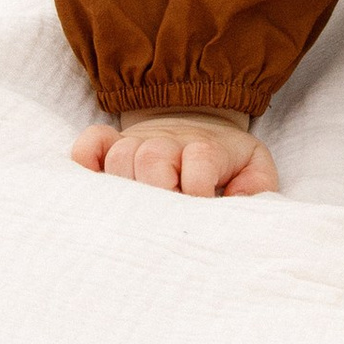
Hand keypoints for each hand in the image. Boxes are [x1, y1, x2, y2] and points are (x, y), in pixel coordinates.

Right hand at [71, 113, 279, 196]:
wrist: (198, 124)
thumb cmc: (226, 161)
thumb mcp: (254, 167)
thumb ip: (257, 187)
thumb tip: (238, 209)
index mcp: (206, 147)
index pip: (200, 160)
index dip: (199, 190)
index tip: (202, 212)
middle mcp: (169, 142)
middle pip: (152, 158)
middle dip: (158, 190)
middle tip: (163, 219)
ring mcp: (138, 142)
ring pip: (121, 156)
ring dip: (124, 182)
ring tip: (135, 210)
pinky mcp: (113, 145)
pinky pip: (91, 144)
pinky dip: (86, 160)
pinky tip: (93, 181)